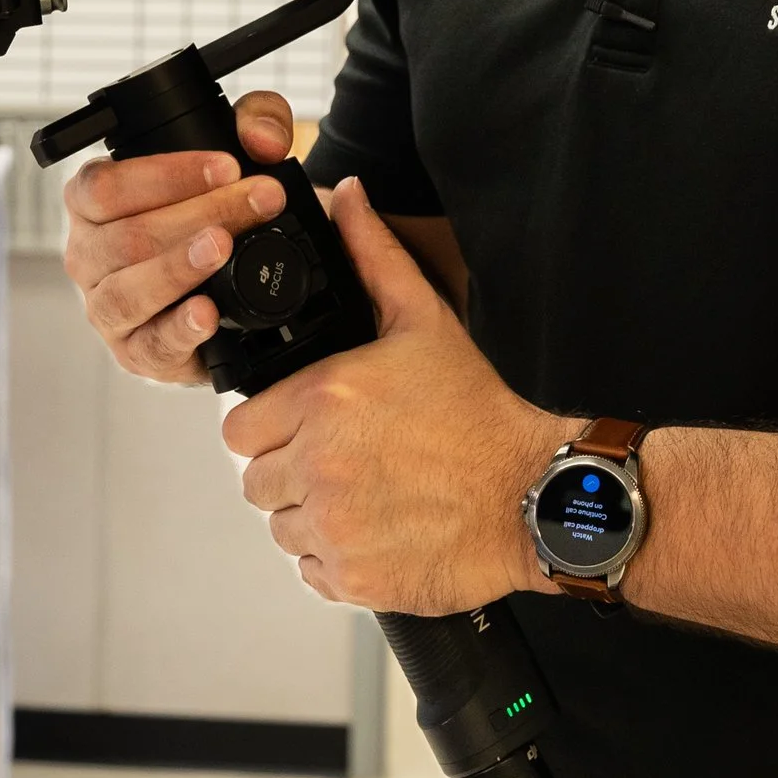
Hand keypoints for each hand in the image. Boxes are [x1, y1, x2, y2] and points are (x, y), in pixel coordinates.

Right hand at [60, 92, 296, 386]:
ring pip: (128, 291)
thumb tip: (265, 139)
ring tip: (223, 247)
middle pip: (127, 237)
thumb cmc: (218, 214)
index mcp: (92, 204)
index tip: (228, 166)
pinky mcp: (137, 354)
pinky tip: (208, 314)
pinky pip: (150, 345)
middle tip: (259, 202)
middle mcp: (89, 257)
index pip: (105, 185)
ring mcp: (108, 310)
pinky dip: (180, 330)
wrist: (240, 288)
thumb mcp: (240, 155)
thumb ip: (258, 123)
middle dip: (200, 214)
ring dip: (179, 267)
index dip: (166, 174)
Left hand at [221, 178, 561, 610]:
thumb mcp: (425, 320)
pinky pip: (311, 572)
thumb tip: (346, 198)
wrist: (537, 494)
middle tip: (343, 463)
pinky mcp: (353, 578)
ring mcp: (334, 527)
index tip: (306, 428)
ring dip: (311, 516)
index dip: (270, 428)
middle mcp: (318, 464)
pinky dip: (336, 559)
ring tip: (367, 496)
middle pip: (256, 481)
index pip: (240, 430)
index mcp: (322, 400)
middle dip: (289, 472)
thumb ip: (374, 256)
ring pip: (281, 528)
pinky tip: (379, 530)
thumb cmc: (482, 411)